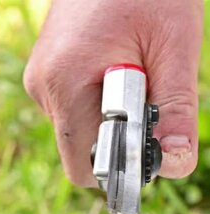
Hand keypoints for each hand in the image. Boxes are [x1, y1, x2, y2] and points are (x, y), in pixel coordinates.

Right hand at [23, 0, 202, 186]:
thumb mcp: (173, 47)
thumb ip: (175, 109)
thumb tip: (176, 164)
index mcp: (66, 84)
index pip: (81, 164)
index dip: (119, 166)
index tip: (149, 142)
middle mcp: (42, 87)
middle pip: (79, 147)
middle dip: (116, 135)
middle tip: (145, 91)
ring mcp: (38, 79)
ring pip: (76, 128)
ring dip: (107, 115)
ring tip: (128, 68)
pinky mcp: (42, 74)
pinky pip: (70, 107)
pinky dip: (95, 101)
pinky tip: (111, 66)